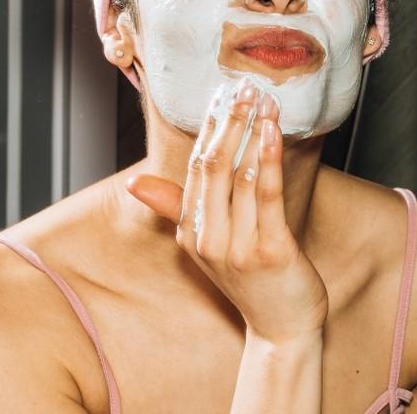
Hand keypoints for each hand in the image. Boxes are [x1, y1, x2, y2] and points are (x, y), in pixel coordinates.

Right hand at [127, 78, 328, 344]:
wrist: (282, 329)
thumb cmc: (252, 282)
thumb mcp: (208, 246)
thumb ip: (177, 209)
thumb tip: (134, 183)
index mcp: (191, 234)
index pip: (195, 170)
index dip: (207, 130)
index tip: (218, 95)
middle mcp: (208, 240)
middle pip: (213, 167)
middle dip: (228, 123)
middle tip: (242, 87)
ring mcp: (239, 247)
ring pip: (239, 176)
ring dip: (252, 132)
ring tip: (262, 99)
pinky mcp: (271, 251)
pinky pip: (266, 195)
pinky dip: (268, 159)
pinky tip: (273, 131)